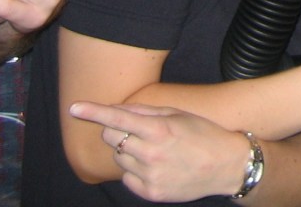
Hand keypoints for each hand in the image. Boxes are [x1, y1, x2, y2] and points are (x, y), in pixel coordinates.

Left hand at [69, 102, 258, 201]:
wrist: (226, 166)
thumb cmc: (203, 134)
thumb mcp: (178, 115)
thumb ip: (146, 113)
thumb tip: (117, 111)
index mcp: (159, 129)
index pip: (117, 118)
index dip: (93, 112)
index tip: (74, 107)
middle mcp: (150, 153)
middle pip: (111, 138)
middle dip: (117, 131)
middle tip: (137, 131)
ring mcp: (149, 175)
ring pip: (119, 158)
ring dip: (128, 151)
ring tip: (154, 150)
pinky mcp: (150, 192)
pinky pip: (127, 178)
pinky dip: (135, 170)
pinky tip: (156, 166)